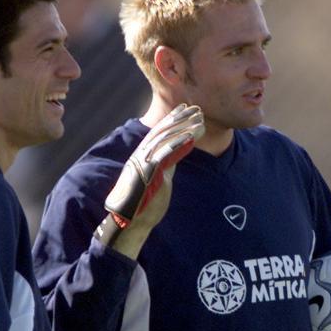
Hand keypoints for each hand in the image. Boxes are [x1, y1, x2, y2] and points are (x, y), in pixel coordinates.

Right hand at [95, 103, 203, 254]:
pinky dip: (179, 144)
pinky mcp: (148, 173)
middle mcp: (140, 156)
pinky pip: (165, 155)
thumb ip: (166, 165)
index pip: (158, 132)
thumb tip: (177, 153)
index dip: (172, 119)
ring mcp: (142, 164)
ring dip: (184, 129)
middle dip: (180, 119)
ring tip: (200, 122)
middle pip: (162, 132)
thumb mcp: (159, 179)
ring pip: (165, 140)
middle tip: (197, 109)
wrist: (130, 222)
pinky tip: (192, 138)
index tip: (185, 108)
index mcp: (141, 156)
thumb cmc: (144, 204)